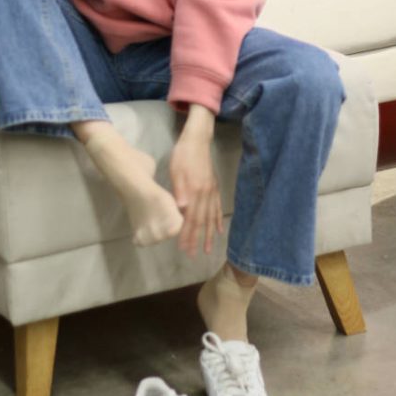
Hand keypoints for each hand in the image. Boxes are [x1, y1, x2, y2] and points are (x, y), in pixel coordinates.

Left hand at [169, 105, 222, 257]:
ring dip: (209, 234)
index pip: (191, 218)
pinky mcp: (214, 187)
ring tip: (208, 249)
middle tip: (194, 255)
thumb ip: (180, 191)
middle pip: (201, 221)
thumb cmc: (182, 155)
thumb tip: (182, 210)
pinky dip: (217, 220)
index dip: (188, 234)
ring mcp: (212, 191)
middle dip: (197, 239)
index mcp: (195, 191)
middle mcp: (206, 194)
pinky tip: (218, 230)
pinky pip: (217, 207)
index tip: (184, 249)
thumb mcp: (176, 171)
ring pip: (210, 217)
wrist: (197, 140)